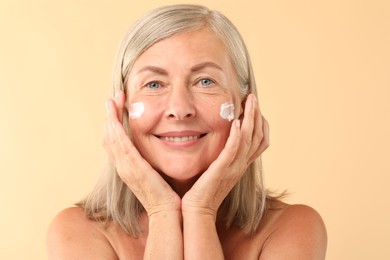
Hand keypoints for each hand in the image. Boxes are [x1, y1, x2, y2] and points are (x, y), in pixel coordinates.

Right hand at [103, 91, 180, 215]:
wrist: (168, 212)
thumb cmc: (167, 193)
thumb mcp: (157, 173)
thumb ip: (153, 160)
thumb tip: (160, 146)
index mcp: (128, 166)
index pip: (116, 140)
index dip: (114, 122)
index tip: (118, 106)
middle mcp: (123, 166)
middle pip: (109, 136)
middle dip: (110, 115)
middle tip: (113, 97)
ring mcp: (125, 167)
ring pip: (111, 137)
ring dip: (110, 117)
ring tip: (113, 99)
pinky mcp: (131, 167)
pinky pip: (119, 144)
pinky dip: (114, 128)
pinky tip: (113, 115)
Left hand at [182, 94, 268, 218]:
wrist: (197, 210)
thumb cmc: (202, 190)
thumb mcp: (216, 169)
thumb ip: (221, 155)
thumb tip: (219, 141)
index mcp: (240, 164)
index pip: (258, 140)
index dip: (259, 122)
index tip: (254, 106)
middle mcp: (241, 165)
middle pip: (257, 136)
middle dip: (257, 114)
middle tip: (253, 97)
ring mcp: (233, 168)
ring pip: (248, 139)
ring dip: (250, 118)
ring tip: (250, 101)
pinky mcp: (221, 171)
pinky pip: (232, 151)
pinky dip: (236, 136)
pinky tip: (236, 122)